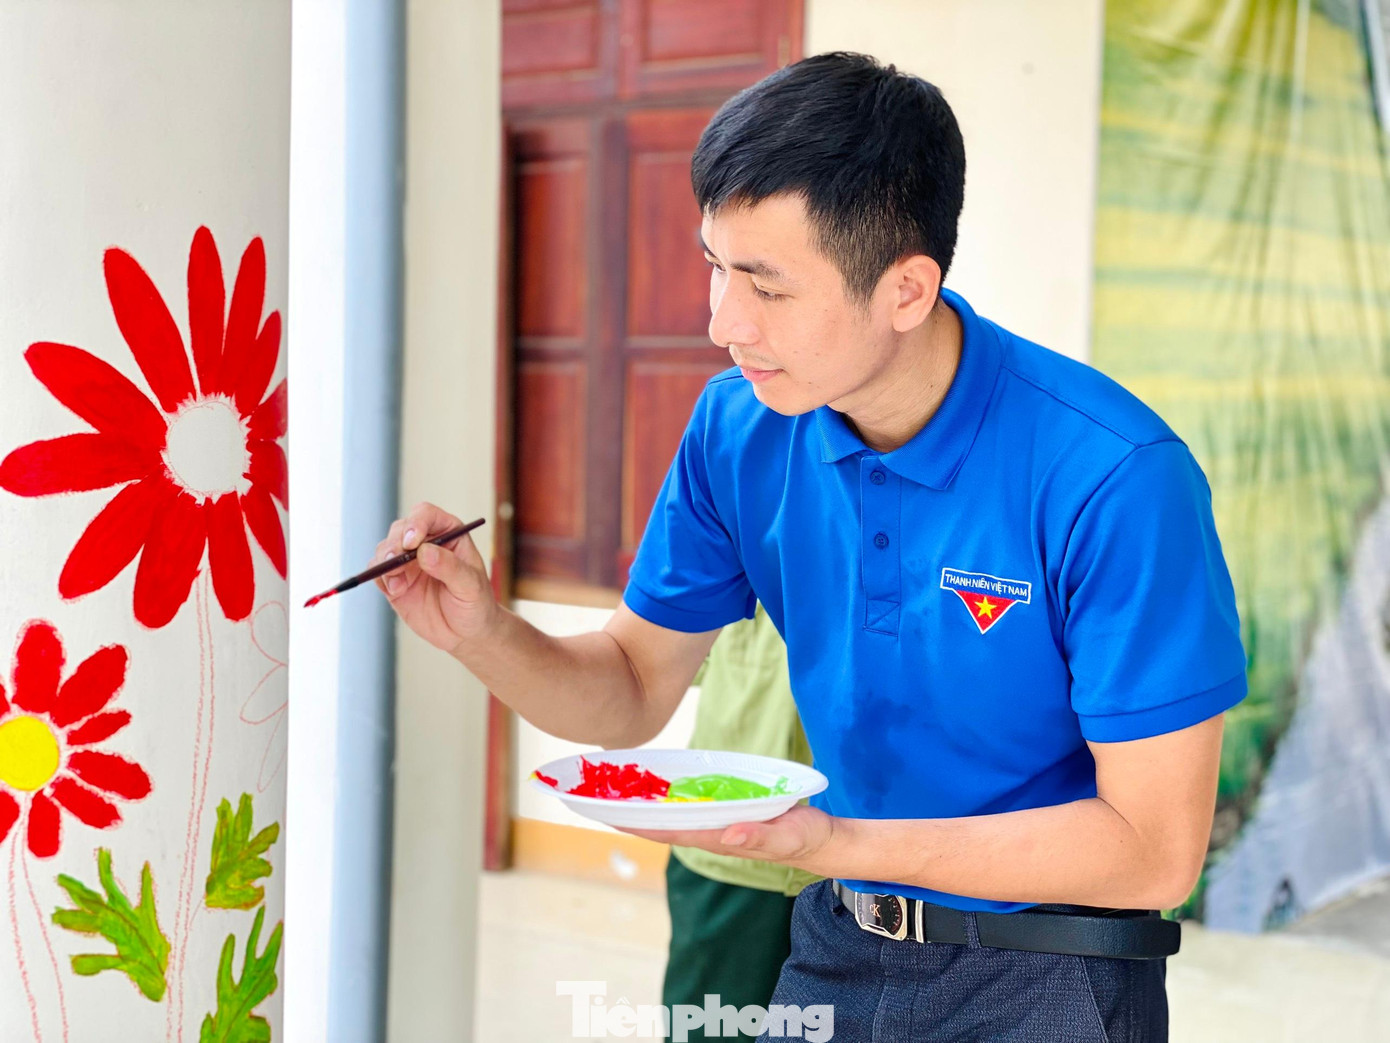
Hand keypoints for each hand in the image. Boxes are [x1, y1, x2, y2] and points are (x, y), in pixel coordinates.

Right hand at [373, 502, 498, 653]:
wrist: (466, 632)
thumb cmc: (476, 602)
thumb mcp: (470, 585)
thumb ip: (450, 567)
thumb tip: (425, 551)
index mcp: (448, 533)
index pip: (426, 515)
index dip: (416, 523)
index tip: (412, 542)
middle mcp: (425, 543)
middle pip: (400, 529)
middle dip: (395, 544)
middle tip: (395, 562)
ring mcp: (408, 562)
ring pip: (385, 548)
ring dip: (385, 562)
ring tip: (398, 584)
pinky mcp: (395, 581)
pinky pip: (378, 572)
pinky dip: (380, 578)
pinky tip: (396, 591)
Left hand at [615, 805, 841, 874]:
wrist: (821, 841)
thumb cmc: (804, 839)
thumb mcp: (787, 836)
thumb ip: (759, 836)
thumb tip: (726, 832)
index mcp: (718, 838)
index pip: (667, 831)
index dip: (635, 823)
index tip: (604, 813)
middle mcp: (710, 831)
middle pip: (660, 823)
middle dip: (627, 812)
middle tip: (592, 794)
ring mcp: (717, 823)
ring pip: (671, 814)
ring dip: (644, 804)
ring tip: (612, 786)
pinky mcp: (727, 812)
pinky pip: (689, 804)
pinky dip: (668, 796)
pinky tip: (655, 785)